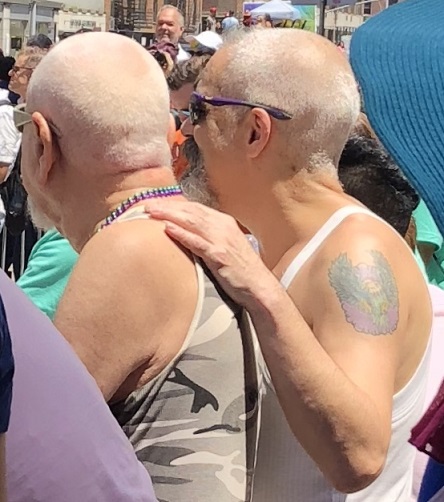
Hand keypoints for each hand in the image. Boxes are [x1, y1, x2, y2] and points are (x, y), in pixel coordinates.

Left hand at [144, 200, 279, 308]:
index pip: (196, 208)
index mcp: (224, 222)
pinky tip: (168, 228)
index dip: (175, 205)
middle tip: (146, 205)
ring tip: (151, 212)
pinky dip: (182, 234)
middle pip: (191, 211)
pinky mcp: (219, 255)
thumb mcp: (226, 247)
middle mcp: (223, 227)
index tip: (157, 204)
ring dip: (169, 215)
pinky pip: (197, 242)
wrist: (260, 287)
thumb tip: (188, 234)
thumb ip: (209, 237)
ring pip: (191, 222)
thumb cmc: (241, 270)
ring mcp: (221, 240)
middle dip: (168, 207)